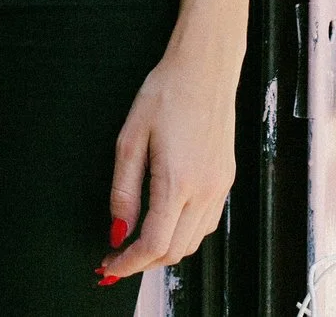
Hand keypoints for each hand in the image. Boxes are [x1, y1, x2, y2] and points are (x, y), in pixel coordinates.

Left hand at [100, 39, 240, 282]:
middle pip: (175, 251)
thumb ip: (123, 190)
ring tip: (137, 242)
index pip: (154, 243)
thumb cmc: (165, 94)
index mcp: (178, 181)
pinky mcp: (226, 180)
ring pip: (193, 242)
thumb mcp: (130, 139)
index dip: (129, 264)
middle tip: (117, 259)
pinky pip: (206, 224)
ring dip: (164, 250)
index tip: (109, 267)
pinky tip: (165, 221)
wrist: (205, 69)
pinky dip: (183, 234)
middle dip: (144, 263)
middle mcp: (205, 190)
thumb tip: (118, 230)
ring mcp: (220, 187)